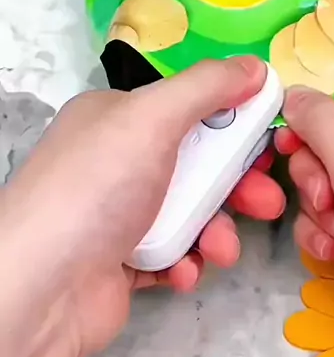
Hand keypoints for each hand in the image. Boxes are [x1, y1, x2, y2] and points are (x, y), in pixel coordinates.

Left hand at [5, 58, 284, 356]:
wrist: (43, 290)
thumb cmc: (98, 188)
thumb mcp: (153, 118)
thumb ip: (208, 86)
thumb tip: (255, 66)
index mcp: (115, 117)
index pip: (185, 107)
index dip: (230, 120)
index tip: (267, 138)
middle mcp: (114, 160)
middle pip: (196, 163)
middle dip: (235, 184)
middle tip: (267, 202)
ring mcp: (117, 213)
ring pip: (190, 212)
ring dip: (214, 230)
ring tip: (220, 249)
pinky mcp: (122, 263)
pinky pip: (172, 254)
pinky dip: (184, 261)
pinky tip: (180, 271)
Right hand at [277, 90, 333, 356]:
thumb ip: (322, 124)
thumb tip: (291, 91)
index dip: (313, 113)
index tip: (288, 136)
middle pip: (327, 139)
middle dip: (315, 173)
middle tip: (327, 199)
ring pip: (320, 180)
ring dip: (317, 208)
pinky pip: (327, 215)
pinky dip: (322, 233)